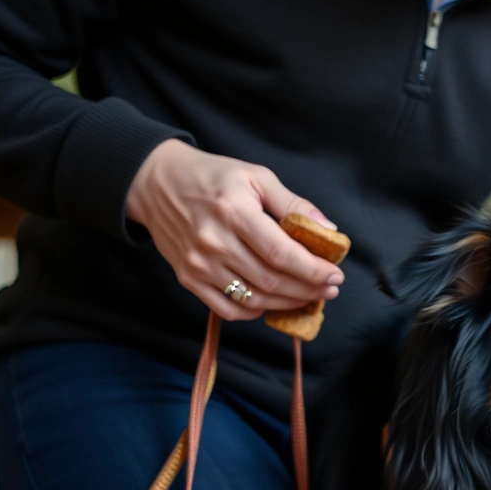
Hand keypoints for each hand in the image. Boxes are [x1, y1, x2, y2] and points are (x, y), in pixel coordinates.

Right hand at [125, 139, 343, 320]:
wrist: (156, 183)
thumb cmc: (212, 177)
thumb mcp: (256, 177)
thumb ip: (293, 204)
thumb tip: (329, 230)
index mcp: (233, 212)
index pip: (281, 253)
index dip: (313, 270)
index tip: (335, 274)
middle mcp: (213, 241)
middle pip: (271, 281)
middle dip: (309, 290)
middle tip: (330, 289)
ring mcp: (198, 264)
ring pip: (253, 299)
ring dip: (287, 304)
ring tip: (308, 297)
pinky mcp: (187, 278)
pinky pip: (227, 309)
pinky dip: (255, 312)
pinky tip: (272, 303)